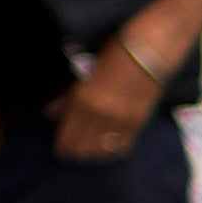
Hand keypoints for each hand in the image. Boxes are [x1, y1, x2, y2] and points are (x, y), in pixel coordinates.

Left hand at [46, 39, 161, 161]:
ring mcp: (123, 120)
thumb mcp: (84, 72)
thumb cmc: (114, 53)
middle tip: (72, 150)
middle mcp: (102, 114)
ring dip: (93, 153)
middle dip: (75, 152)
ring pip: (102, 151)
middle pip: (83, 149)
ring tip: (88, 149)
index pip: (68, 138)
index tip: (60, 148)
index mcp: (84, 100)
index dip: (62, 147)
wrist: (151, 50)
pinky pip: (122, 147)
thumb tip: (50, 114)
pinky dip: (112, 150)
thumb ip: (67, 96)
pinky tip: (107, 146)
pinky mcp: (140, 122)